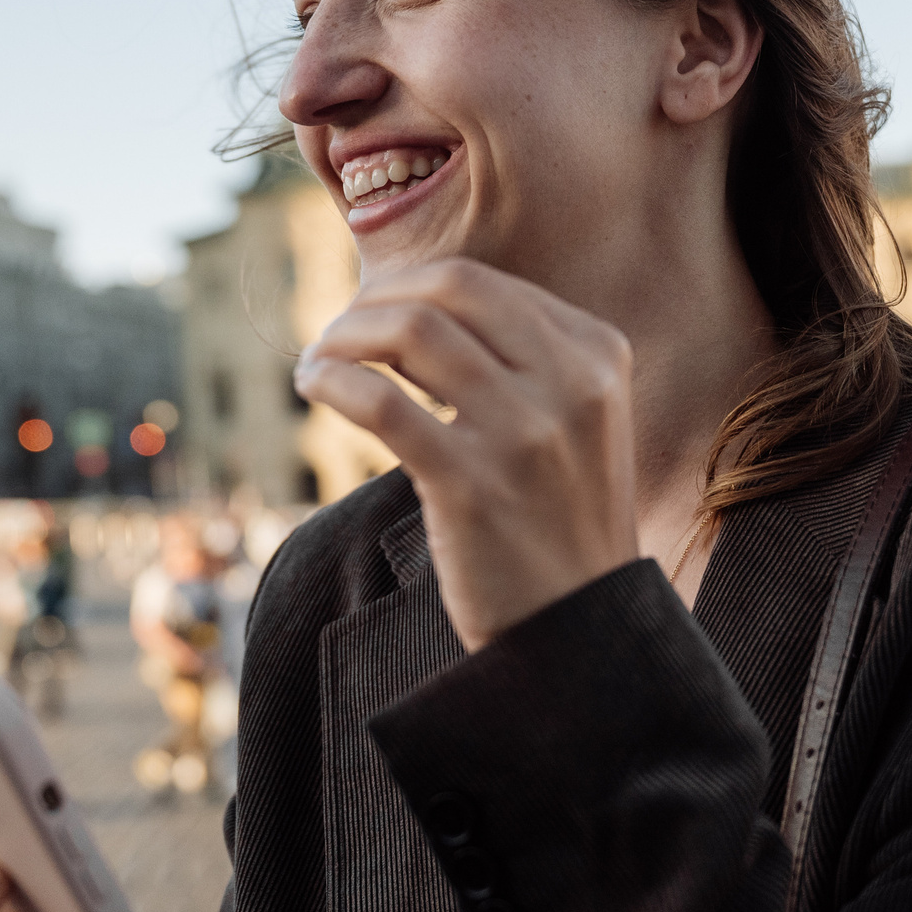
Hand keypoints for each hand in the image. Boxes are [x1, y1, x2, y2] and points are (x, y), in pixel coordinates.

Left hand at [293, 258, 635, 651]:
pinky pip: (382, 402)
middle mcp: (569, 382)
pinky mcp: (472, 485)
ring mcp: (523, 433)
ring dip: (344, 335)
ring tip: (318, 360)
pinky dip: (334, 380)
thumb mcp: (574, 421)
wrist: (582, 628)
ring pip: (411, 330)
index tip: (368, 315)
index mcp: (596, 355)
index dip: (406, 287)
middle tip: (337, 332)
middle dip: (373, 299)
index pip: (480, 283)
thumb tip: (407, 309)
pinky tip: (315, 385)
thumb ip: (520, 360)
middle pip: (448, 288)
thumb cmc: (559, 522)